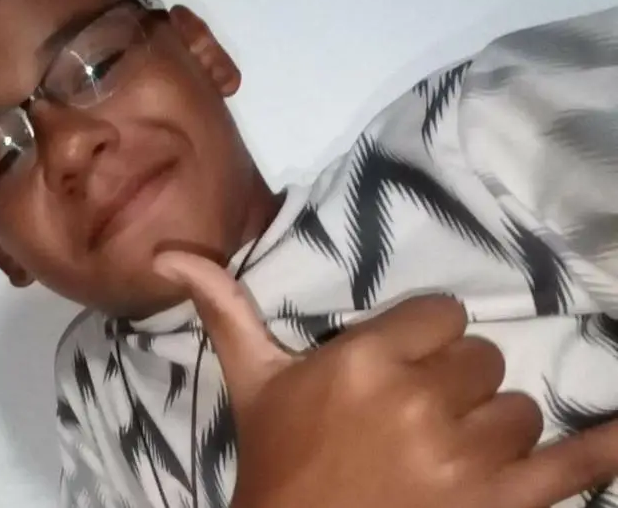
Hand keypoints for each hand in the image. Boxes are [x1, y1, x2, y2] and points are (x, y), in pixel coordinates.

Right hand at [153, 251, 617, 507]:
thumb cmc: (277, 462)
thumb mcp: (252, 383)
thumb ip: (224, 310)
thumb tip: (165, 254)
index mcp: (362, 362)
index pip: (443, 317)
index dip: (426, 343)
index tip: (402, 368)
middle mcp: (418, 402)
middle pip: (485, 361)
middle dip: (456, 387)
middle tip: (416, 419)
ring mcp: (467, 459)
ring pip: (521, 409)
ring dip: (494, 431)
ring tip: (446, 457)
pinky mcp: (505, 505)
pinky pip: (578, 465)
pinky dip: (607, 449)